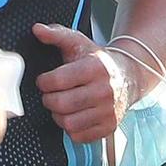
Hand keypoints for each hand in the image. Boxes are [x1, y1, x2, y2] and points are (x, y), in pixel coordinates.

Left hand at [33, 23, 140, 143]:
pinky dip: (71, 129)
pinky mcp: (109, 127)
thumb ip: (57, 34)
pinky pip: (79, 136)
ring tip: (61, 106)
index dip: (43, 82)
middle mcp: (104, 91)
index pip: (57, 81)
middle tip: (50, 95)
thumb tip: (37, 30)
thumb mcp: (79, 43)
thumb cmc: (98, 61)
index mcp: (95, 68)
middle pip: (61, 104)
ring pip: (68, 123)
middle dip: (49, 100)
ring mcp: (108, 111)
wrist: (128, 76)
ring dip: (58, 116)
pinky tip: (73, 116)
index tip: (44, 81)